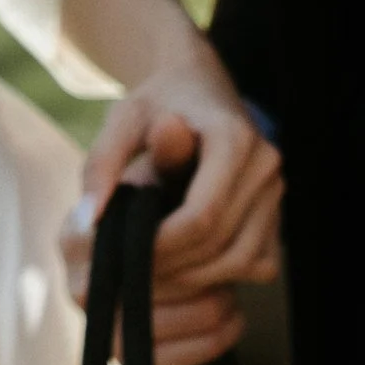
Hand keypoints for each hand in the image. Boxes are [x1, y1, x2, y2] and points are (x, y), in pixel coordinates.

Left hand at [61, 44, 280, 364]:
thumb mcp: (123, 119)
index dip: (164, 247)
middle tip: (134, 278)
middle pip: (222, 244)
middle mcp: (263, 165)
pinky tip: (189, 271)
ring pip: (243, 260)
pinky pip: (260, 263)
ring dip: (200, 280)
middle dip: (178, 269)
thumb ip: (101, 164)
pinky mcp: (277, 213)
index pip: (202, 216)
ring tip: (156, 278)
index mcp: (232, 138)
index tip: (128, 257)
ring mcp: (275, 191)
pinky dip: (226, 276)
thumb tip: (86, 221)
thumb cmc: (158, 102)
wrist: (200, 84)